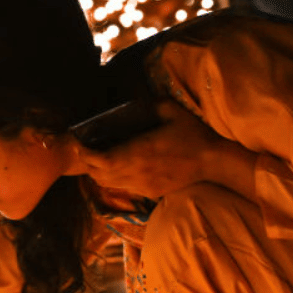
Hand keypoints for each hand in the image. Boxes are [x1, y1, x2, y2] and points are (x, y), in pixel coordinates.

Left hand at [77, 99, 253, 199]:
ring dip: (99, 173)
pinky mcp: (150, 192)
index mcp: (138, 152)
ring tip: (97, 158)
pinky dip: (114, 179)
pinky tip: (118, 166)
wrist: (213, 162)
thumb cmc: (193, 134)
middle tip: (84, 149)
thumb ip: (149, 104)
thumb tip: (133, 100)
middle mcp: (136, 172)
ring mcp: (142, 185)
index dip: (85, 154)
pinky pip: (123, 187)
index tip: (78, 143)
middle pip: (99, 175)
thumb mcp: (171, 110)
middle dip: (87, 164)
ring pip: (109, 184)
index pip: (100, 160)